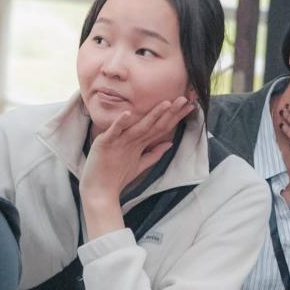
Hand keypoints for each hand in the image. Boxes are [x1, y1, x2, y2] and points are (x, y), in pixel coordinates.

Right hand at [80, 97, 193, 238]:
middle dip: (170, 112)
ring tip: (166, 103)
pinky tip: (128, 114)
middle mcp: (130, 138)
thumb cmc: (116, 176)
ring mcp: (118, 140)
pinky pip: (114, 132)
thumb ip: (154, 153)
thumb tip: (170, 144)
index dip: (176, 118)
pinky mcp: (105, 144)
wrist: (98, 190)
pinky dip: (120, 123)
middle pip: (154, 123)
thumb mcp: (139, 164)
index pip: (161, 127)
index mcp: (138, 141)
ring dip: (152, 115)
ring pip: (138, 126)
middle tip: (186, 99)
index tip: (191, 108)